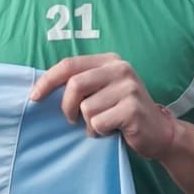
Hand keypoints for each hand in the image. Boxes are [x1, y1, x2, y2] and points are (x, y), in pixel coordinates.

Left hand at [30, 53, 177, 160]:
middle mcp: (120, 69)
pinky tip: (112, 131)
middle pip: (75, 85)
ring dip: (88, 124)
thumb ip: (81, 84)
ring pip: (86, 108)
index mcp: (109, 61)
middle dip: (67, 107)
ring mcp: (128, 88)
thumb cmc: (122, 113)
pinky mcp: (132, 109)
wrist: (159, 132)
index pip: (69, 65)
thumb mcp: (102, 91)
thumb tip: (41, 89)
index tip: (34, 97)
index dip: (47, 80)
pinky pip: (99, 123)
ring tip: (103, 125)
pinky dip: (99, 133)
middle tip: (72, 120)